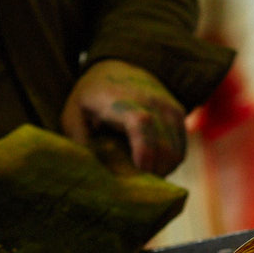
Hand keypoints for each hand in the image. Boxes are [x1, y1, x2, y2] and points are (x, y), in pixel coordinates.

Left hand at [60, 60, 185, 175]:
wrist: (115, 68)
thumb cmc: (89, 99)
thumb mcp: (73, 118)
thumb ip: (82, 144)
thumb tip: (94, 174)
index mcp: (117, 101)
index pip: (141, 123)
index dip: (144, 150)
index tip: (139, 171)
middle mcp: (149, 101)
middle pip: (163, 146)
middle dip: (151, 173)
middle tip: (133, 183)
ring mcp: (167, 107)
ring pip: (175, 152)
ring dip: (161, 171)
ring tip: (141, 175)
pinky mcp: (178, 114)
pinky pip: (181, 150)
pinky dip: (169, 164)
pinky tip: (152, 165)